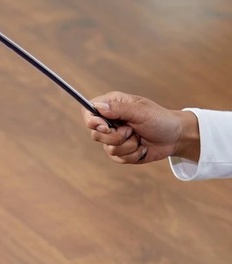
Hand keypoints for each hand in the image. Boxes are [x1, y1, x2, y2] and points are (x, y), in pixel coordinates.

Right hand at [82, 91, 199, 163]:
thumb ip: (118, 110)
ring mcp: (114, 138)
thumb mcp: (141, 111)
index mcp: (112, 106)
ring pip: (107, 148)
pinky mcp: (120, 152)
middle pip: (95, 133)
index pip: (88, 112)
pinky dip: (133, 155)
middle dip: (115, 136)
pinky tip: (142, 148)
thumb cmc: (160, 119)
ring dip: (128, 146)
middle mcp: (110, 121)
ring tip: (139, 138)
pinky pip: (117, 158)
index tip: (104, 126)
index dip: (91, 120)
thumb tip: (98, 107)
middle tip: (131, 130)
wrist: (175, 137)